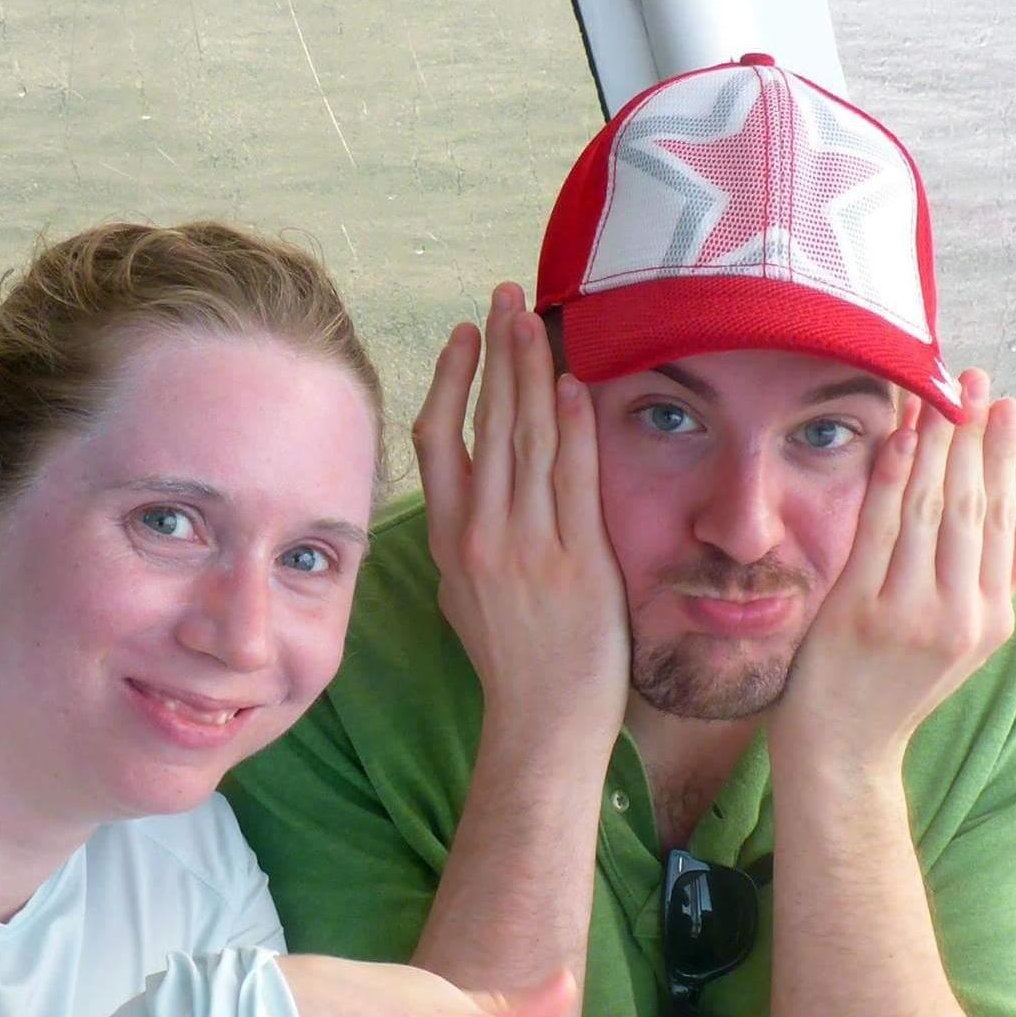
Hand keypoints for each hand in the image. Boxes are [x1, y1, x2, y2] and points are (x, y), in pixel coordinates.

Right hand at [414, 282, 628, 745]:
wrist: (542, 720)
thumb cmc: (510, 663)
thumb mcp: (464, 598)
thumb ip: (464, 541)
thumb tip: (465, 497)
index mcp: (451, 542)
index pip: (441, 441)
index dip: (453, 381)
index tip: (466, 336)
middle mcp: (482, 538)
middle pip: (486, 425)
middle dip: (497, 354)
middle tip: (506, 296)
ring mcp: (527, 548)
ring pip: (526, 441)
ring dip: (532, 373)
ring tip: (535, 321)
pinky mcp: (574, 562)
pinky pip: (571, 480)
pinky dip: (571, 428)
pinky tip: (572, 386)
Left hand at [772, 369, 1015, 777]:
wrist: (843, 751)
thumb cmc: (893, 691)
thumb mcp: (963, 643)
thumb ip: (1002, 581)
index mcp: (989, 619)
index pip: (1000, 521)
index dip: (1002, 458)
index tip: (1005, 407)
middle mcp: (958, 615)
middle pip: (969, 506)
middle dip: (972, 436)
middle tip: (973, 379)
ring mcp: (909, 615)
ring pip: (928, 510)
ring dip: (934, 444)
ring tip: (938, 394)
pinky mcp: (859, 613)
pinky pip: (879, 530)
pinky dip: (890, 479)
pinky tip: (898, 438)